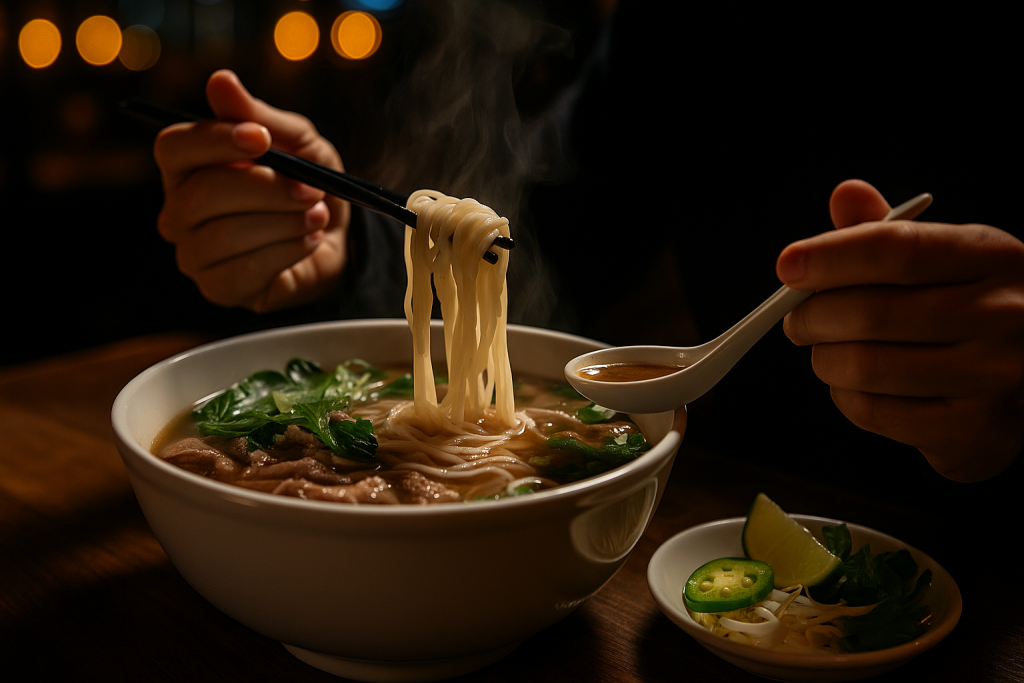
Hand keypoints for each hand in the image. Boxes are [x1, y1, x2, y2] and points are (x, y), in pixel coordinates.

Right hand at [154, 69, 349, 311]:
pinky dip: (286, 252)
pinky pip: (243, 271)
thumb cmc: (307, 183)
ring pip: (224, 235)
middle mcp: (179, 211)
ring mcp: (194, 254)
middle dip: (265, 189)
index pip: (173, 148)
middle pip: (201, 195)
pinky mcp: (219, 289)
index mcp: (187, 167)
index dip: (215, 140)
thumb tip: (220, 80)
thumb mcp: (296, 141)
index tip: (262, 138)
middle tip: (309, 188)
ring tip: (316, 215)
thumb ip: (258, 115)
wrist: (339, 239)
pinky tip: (308, 241)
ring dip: (281, 222)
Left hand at [777, 179, 1023, 481]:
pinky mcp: (972, 429)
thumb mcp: (950, 259)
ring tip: (826, 349)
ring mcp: (992, 376)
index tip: (789, 265)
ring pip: (864, 366)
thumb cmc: (977, 310)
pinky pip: (874, 411)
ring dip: (824, 358)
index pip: (897, 250)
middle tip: (798, 318)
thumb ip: (892, 232)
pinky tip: (853, 384)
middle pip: (870, 313)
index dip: (831, 256)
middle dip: (812, 316)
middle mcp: (1002, 314)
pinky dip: (844, 396)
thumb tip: (846, 195)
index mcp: (994, 257)